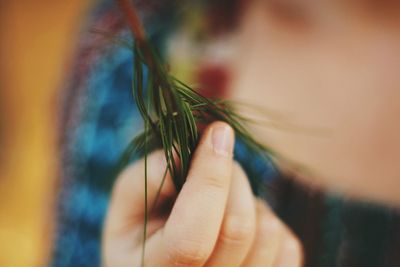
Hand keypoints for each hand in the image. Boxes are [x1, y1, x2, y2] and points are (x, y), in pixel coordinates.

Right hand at [103, 122, 302, 266]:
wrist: (167, 257)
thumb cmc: (147, 226)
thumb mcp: (130, 201)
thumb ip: (149, 175)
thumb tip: (186, 151)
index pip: (192, 239)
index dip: (209, 180)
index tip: (218, 133)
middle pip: (236, 229)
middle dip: (231, 177)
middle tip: (216, 159)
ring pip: (268, 234)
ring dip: (249, 199)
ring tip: (225, 200)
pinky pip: (289, 246)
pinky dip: (267, 220)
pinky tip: (243, 222)